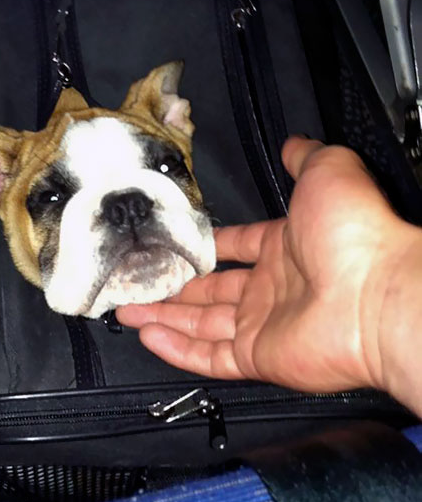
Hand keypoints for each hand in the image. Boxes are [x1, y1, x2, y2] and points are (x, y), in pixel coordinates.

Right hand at [117, 138, 421, 403]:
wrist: (375, 294)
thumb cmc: (355, 233)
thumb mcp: (326, 172)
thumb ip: (303, 159)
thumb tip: (293, 143)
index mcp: (286, 249)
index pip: (237, 247)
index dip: (207, 245)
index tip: (175, 243)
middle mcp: (274, 289)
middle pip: (212, 290)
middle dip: (174, 286)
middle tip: (140, 281)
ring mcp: (264, 326)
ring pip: (202, 325)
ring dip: (164, 317)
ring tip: (127, 310)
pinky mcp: (258, 358)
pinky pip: (209, 357)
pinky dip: (176, 349)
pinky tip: (147, 333)